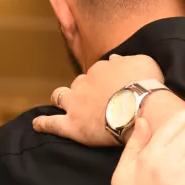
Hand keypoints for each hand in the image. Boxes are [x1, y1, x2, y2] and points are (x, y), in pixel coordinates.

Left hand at [34, 54, 163, 145]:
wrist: (142, 108)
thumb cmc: (146, 85)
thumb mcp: (142, 61)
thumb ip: (127, 60)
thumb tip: (115, 59)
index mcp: (101, 68)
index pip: (97, 73)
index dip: (103, 81)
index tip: (110, 88)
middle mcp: (84, 83)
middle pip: (79, 84)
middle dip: (82, 89)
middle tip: (92, 100)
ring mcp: (75, 103)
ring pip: (60, 97)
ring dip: (60, 99)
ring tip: (59, 104)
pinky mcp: (72, 125)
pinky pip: (51, 123)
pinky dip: (43, 122)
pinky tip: (37, 123)